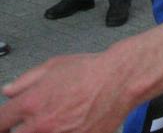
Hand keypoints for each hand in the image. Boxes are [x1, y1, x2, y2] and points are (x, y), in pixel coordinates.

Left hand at [0, 52, 131, 132]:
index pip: (1, 121)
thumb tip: (9, 91)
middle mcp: (42, 125)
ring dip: (41, 131)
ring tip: (55, 121)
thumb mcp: (54, 65)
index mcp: (31, 104)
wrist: (120, 81)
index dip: (3, 121)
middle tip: (33, 120)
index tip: (6, 121)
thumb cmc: (91, 71)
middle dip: (21, 128)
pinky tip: (70, 125)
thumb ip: (26, 80)